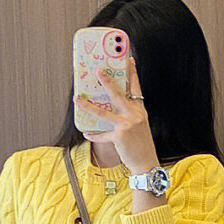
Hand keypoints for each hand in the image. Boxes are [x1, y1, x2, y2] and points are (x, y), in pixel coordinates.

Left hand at [76, 55, 158, 173]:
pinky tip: (87, 133)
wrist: (146, 163)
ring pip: (104, 113)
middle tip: (98, 71)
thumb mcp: (139, 126)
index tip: (129, 60)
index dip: (133, 74)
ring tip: (77, 99)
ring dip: (88, 106)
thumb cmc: (141, 145)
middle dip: (107, 82)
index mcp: (140, 111)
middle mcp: (135, 115)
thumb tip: (109, 107)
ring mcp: (127, 125)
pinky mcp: (119, 136)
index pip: (136, 88)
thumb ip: (128, 115)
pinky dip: (94, 135)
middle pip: (118, 95)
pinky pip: (102, 134)